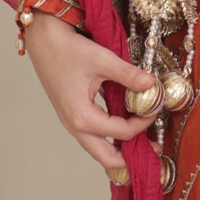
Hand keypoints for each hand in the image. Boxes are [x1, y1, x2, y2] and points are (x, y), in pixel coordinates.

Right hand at [25, 13, 157, 179]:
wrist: (43, 40)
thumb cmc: (67, 49)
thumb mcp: (102, 60)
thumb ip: (128, 75)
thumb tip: (152, 85)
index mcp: (82, 116)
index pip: (122, 132)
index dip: (144, 123)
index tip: (155, 107)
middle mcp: (75, 126)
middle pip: (107, 159)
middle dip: (131, 158)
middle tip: (154, 150)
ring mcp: (71, 123)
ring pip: (99, 150)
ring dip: (121, 149)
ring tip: (143, 142)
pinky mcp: (72, 116)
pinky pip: (93, 137)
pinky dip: (111, 139)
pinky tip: (125, 127)